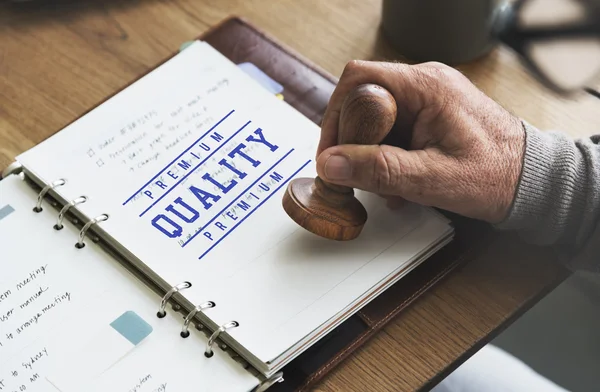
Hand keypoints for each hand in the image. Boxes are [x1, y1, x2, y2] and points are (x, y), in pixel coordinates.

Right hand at [316, 60, 525, 223]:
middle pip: (363, 101)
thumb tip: (331, 164)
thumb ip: (378, 170)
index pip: (359, 81)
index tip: (332, 154)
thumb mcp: (432, 178)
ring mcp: (427, 98)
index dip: (336, 116)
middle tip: (358, 175)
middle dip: (354, 142)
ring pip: (375, 119)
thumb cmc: (496, 175)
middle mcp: (425, 84)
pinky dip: (386, 156)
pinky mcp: (429, 115)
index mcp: (427, 87)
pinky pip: (392, 129)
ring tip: (388, 186)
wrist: (532, 181)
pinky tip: (399, 181)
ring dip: (371, 154)